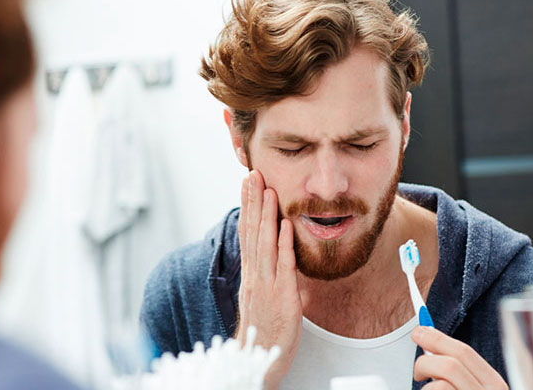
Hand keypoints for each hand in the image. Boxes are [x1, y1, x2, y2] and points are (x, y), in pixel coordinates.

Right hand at [236, 170, 301, 389]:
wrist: (258, 359)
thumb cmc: (264, 329)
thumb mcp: (262, 296)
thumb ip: (267, 274)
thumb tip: (275, 254)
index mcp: (251, 274)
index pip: (247, 233)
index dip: (247, 207)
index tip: (247, 183)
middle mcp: (255, 275)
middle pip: (252, 232)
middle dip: (253, 201)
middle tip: (253, 174)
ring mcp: (266, 285)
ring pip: (264, 243)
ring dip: (266, 215)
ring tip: (268, 190)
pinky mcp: (282, 296)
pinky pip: (283, 266)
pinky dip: (284, 244)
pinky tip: (286, 225)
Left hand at [412, 326, 508, 389]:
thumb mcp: (474, 385)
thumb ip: (462, 369)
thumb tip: (430, 343)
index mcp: (495, 383)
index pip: (465, 352)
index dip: (438, 338)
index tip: (420, 330)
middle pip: (450, 365)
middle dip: (426, 361)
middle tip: (417, 370)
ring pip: (440, 385)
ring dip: (427, 387)